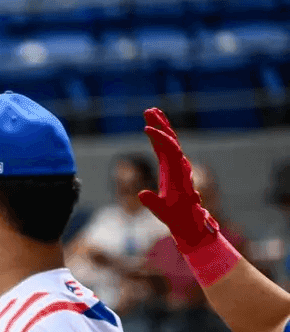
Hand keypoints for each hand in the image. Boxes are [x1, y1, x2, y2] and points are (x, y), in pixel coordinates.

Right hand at [137, 108, 218, 247]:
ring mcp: (175, 166)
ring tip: (151, 112)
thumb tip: (141, 194)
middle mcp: (178, 166)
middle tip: (150, 110)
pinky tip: (154, 129)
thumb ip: (152, 202)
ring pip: (169, 141)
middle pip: (171, 140)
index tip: (147, 129)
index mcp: (176, 173)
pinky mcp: (171, 169)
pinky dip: (160, 137)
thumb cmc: (176, 217)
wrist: (189, 221)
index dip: (160, 138)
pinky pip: (166, 148)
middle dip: (161, 125)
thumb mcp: (162, 212)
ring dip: (161, 126)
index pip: (169, 149)